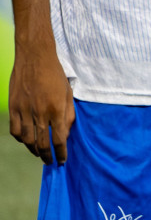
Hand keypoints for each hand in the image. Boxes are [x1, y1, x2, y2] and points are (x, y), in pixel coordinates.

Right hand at [9, 44, 73, 162]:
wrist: (35, 57)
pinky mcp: (13, 107)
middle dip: (47, 156)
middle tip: (50, 162)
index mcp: (57, 109)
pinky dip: (20, 139)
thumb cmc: (55, 74)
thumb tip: (66, 133)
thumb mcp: (68, 92)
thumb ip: (68, 114)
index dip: (61, 153)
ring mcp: (24, 111)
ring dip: (33, 150)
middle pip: (42, 143)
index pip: (59, 139)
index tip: (62, 161)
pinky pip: (14, 130)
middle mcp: (40, 113)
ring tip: (39, 153)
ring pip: (26, 140)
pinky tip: (25, 141)